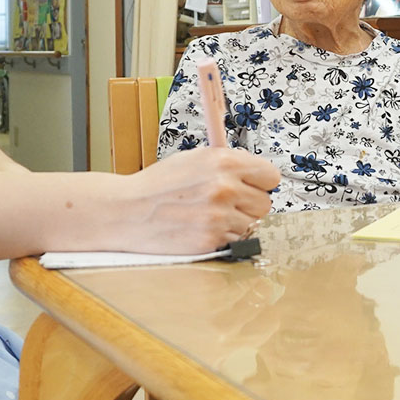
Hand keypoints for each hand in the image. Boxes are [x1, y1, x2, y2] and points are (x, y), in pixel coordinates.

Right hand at [127, 148, 280, 253]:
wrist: (128, 211)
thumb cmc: (157, 185)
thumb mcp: (193, 159)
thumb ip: (227, 164)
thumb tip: (253, 171)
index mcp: (223, 162)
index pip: (271, 176)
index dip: (261, 181)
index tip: (254, 185)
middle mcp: (225, 188)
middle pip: (265, 203)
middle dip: (249, 203)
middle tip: (228, 203)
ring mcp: (220, 216)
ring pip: (252, 224)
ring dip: (237, 222)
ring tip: (211, 215)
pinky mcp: (212, 240)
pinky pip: (236, 240)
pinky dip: (224, 237)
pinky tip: (204, 227)